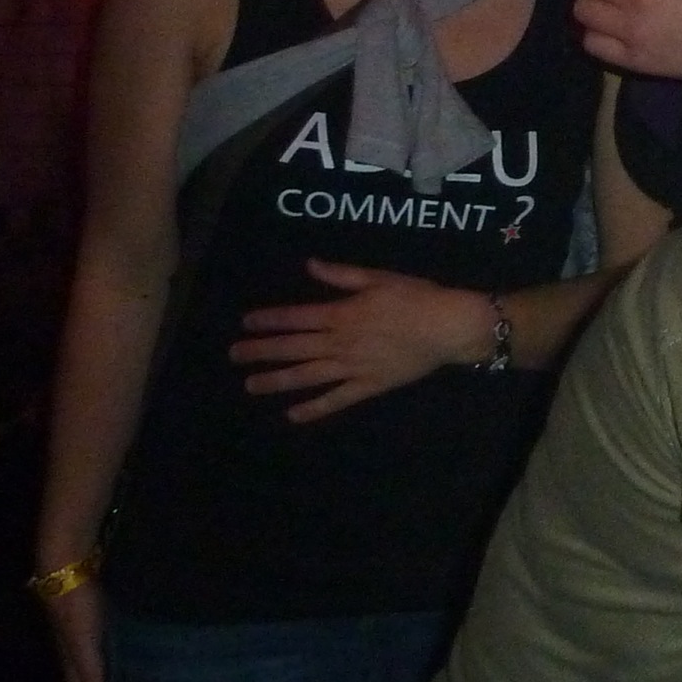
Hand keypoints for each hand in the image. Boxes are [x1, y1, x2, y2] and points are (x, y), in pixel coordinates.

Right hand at [41, 576, 107, 681]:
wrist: (66, 566)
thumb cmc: (75, 605)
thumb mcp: (83, 640)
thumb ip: (89, 671)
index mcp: (73, 668)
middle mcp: (77, 661)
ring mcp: (85, 645)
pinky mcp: (95, 629)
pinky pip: (103, 663)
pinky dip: (110, 677)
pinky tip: (123, 677)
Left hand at [232, 261, 494, 420]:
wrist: (447, 327)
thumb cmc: (415, 297)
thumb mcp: (378, 278)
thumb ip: (341, 275)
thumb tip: (309, 265)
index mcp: (341, 314)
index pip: (297, 317)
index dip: (269, 320)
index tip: (246, 323)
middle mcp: (340, 343)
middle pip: (294, 347)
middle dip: (262, 351)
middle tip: (234, 355)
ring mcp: (353, 367)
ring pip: (308, 375)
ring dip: (277, 380)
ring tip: (251, 384)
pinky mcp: (369, 385)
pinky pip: (337, 399)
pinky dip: (315, 408)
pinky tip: (294, 415)